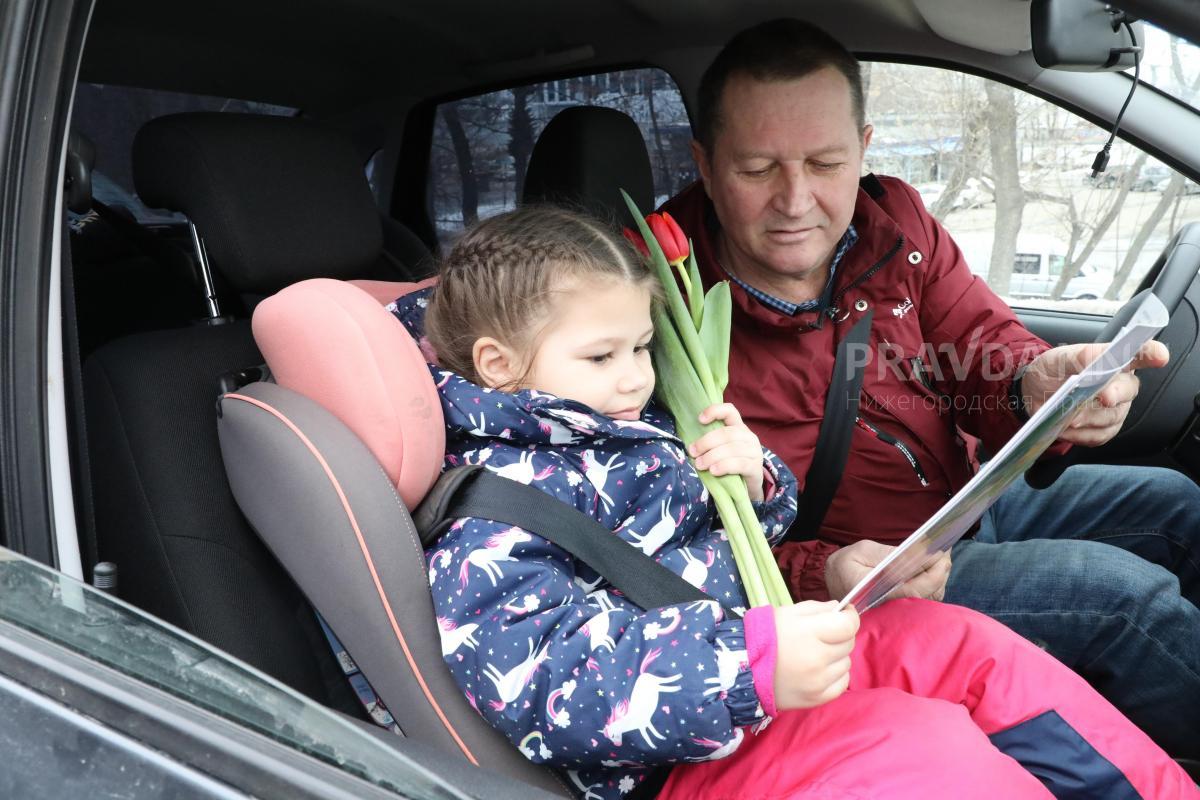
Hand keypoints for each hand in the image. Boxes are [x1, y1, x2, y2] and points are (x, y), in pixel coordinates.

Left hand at [689, 403, 765, 500]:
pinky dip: (724, 466)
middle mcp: (748, 436)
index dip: (715, 411)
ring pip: (732, 449)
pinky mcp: (755, 468)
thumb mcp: (720, 450)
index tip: (700, 419)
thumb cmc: (729, 465)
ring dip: (712, 456)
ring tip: (700, 465)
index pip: (730, 411)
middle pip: (727, 433)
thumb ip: (710, 444)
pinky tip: (713, 471)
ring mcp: (754, 452)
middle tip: (693, 452)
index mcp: (738, 427)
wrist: (748, 486)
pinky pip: (739, 464)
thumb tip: (691, 447)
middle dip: (706, 442)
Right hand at [771, 601, 859, 709]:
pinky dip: (836, 675)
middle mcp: (817, 658)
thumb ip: (816, 608)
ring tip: (817, 654)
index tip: (845, 613)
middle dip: (840, 635)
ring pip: (846, 663)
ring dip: (837, 656)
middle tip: (824, 634)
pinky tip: (820, 670)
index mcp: (809, 632)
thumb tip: (840, 609)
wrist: (742, 670)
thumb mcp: (786, 612)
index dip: (850, 616)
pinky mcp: (817, 698)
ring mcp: (818, 681)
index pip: (848, 625)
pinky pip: (842, 683)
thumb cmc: (763, 636)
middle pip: (848, 643)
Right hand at [824, 541, 951, 602]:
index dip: (933, 575)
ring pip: (928, 599)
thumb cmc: (844, 565)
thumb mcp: (861, 551)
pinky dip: (933, 584)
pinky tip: (934, 568)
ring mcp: (896, 608)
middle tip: (945, 552)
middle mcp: (890, 605)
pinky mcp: (899, 606)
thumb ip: (887, 554)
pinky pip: (923, 599)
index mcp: (878, 593)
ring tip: (941, 557)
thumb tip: (915, 553)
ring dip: (939, 578)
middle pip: (926, 596)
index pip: (914, 590)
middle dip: (940, 573)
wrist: (830, 580)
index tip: (942, 556)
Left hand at [1021, 341, 1168, 445]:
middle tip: (1104, 397)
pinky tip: (1064, 428)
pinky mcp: (1104, 429)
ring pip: (1112, 417)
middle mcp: (1121, 385)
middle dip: (1115, 394)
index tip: (1159, 356)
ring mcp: (1115, 409)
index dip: (1151, 354)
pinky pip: (1099, 436)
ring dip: (1089, 418)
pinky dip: (1080, 435)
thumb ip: (1082, 356)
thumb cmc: (1052, 371)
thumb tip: (1098, 359)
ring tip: (1068, 417)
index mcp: (1115, 361)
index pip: (1140, 354)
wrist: (1032, 394)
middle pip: (1128, 390)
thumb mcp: (1060, 357)